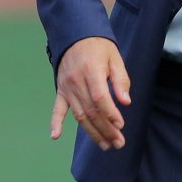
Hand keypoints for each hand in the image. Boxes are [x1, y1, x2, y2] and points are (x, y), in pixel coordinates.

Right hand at [50, 36, 131, 150]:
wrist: (76, 35)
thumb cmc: (99, 48)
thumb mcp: (115, 58)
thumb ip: (121, 80)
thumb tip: (126, 102)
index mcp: (91, 71)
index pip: (100, 98)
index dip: (110, 113)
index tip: (121, 125)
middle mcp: (76, 81)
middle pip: (91, 111)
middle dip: (106, 129)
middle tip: (119, 143)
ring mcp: (67, 87)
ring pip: (79, 115)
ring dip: (92, 133)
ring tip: (106, 145)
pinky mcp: (61, 91)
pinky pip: (57, 109)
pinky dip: (55, 123)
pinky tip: (55, 136)